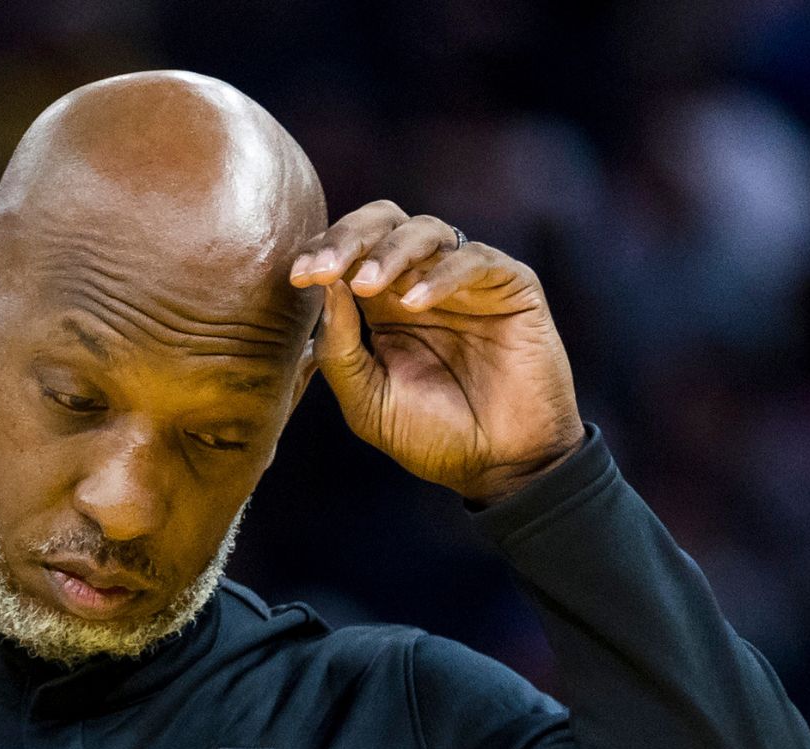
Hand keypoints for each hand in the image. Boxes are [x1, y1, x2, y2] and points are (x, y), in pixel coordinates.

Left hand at [289, 200, 584, 504]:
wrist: (499, 465)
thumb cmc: (431, 436)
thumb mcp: (366, 400)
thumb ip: (340, 349)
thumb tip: (324, 287)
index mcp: (382, 302)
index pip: (348, 253)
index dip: (322, 254)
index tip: (298, 278)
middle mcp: (421, 281)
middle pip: (383, 222)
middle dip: (348, 237)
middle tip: (324, 268)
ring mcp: (466, 281)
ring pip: (426, 230)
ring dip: (390, 251)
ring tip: (366, 284)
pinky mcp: (511, 286)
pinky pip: (474, 259)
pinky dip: (441, 275)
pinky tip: (415, 303)